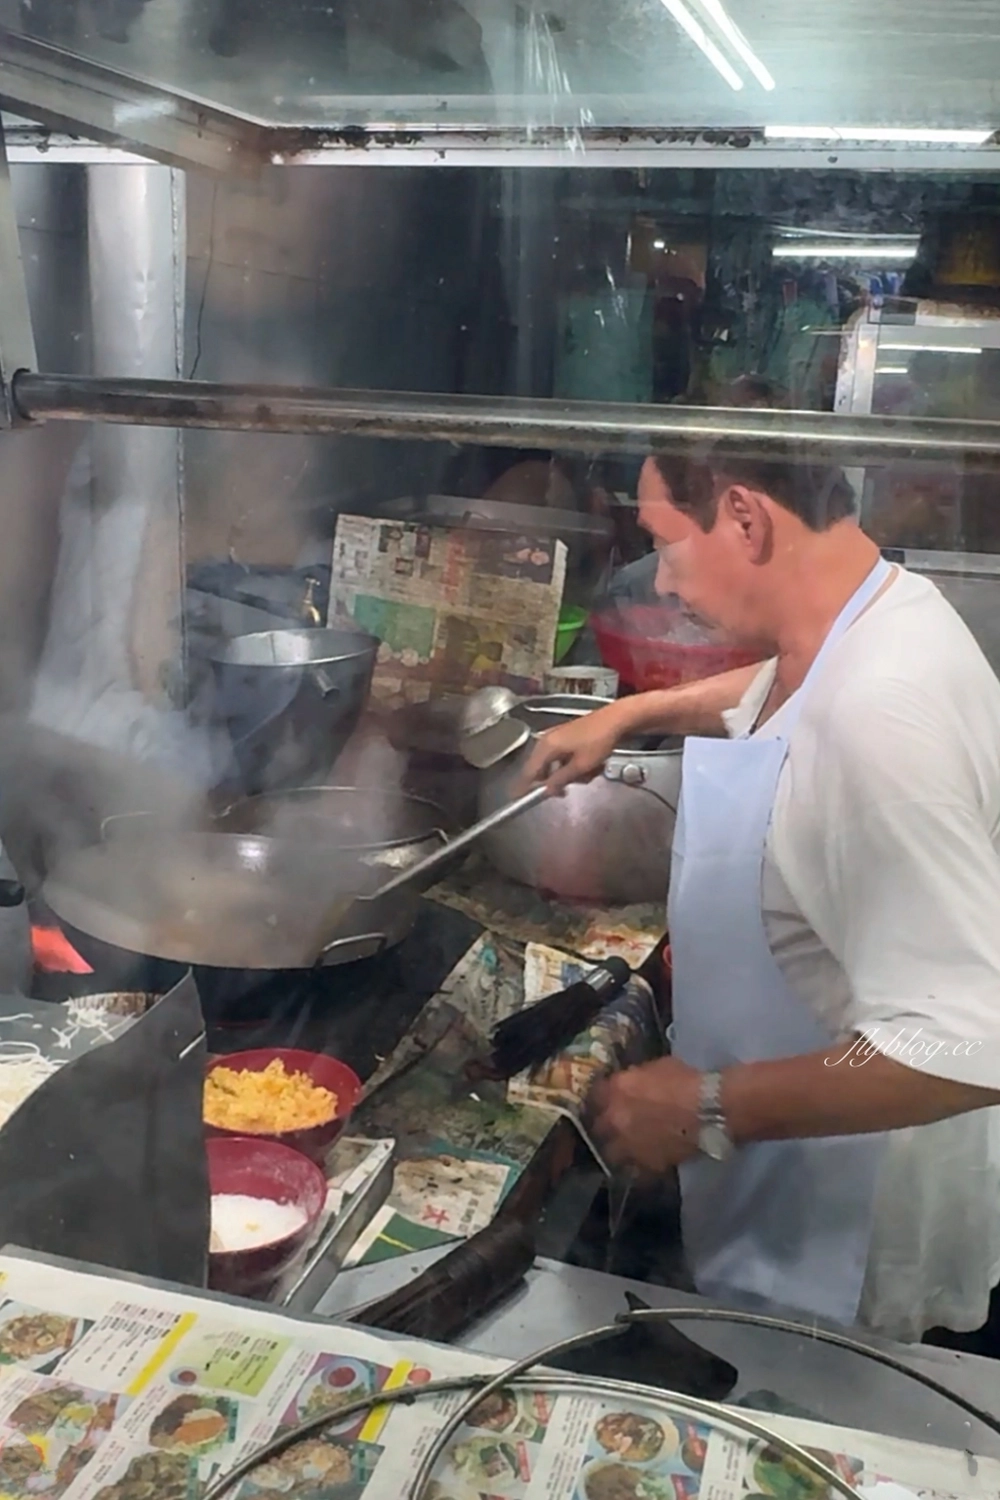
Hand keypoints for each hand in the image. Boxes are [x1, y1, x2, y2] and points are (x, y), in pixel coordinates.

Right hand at [516, 702, 629, 794]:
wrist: (616, 720)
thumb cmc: (598, 742)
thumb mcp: (580, 766)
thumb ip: (561, 779)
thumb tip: (547, 790)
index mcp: (546, 746)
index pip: (529, 771)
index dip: (523, 786)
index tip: (517, 797)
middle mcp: (547, 740)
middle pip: (542, 769)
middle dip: (556, 781)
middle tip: (566, 791)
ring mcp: (557, 737)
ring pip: (556, 765)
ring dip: (570, 773)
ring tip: (590, 773)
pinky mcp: (567, 737)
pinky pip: (564, 757)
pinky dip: (574, 764)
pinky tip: (591, 765)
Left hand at [588, 1058, 702, 1172]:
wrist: (709, 1109)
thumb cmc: (686, 1080)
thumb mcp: (655, 1067)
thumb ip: (634, 1078)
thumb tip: (628, 1084)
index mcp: (615, 1090)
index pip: (592, 1096)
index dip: (598, 1099)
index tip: (603, 1101)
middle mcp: (614, 1119)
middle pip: (596, 1128)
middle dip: (602, 1127)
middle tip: (611, 1127)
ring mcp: (628, 1145)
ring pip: (609, 1153)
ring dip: (615, 1150)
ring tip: (625, 1149)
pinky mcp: (645, 1165)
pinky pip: (634, 1170)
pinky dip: (637, 1167)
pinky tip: (643, 1163)